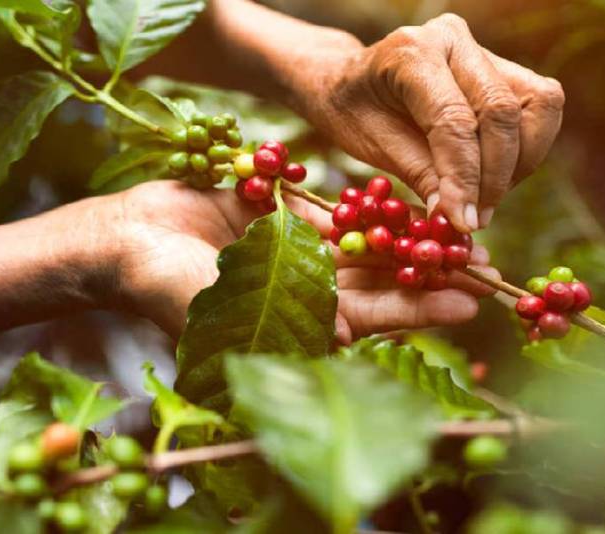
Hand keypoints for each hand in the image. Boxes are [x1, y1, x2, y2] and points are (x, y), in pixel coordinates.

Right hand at [107, 180, 497, 342]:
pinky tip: (405, 197)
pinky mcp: (279, 217)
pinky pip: (332, 210)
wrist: (122, 240)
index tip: (468, 301)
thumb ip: (284, 317)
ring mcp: (292, 252)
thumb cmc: (160, 286)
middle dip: (428, 273)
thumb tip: (348, 335)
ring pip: (363, 244)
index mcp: (296, 323)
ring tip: (456, 225)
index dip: (419, 310)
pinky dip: (365, 205)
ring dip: (407, 236)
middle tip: (482, 262)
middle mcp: (303, 291)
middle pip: (379, 281)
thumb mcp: (223, 308)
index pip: (371, 319)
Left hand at [291, 14, 564, 232]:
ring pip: (537, 105)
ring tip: (484, 199)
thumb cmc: (353, 112)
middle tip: (475, 218)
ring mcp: (483, 49)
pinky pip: (539, 107)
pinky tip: (494, 176)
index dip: (465, 178)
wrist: (348, 82)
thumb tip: (459, 218)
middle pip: (501, 111)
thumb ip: (419, 175)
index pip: (454, 121)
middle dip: (495, 176)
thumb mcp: (371, 145)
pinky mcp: (504, 66)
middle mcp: (453, 40)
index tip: (464, 222)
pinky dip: (526, 149)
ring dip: (520, 163)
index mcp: (411, 53)